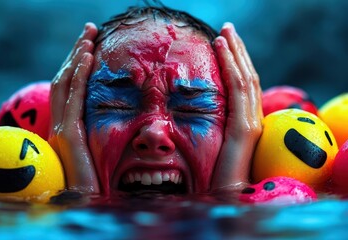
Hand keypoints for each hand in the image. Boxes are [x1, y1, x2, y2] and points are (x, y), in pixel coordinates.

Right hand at [48, 23, 99, 192]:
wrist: (87, 205)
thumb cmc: (99, 184)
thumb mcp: (100, 152)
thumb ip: (100, 132)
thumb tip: (121, 114)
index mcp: (67, 128)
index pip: (70, 88)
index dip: (78, 64)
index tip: (90, 45)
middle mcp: (60, 125)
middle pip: (65, 80)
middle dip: (76, 53)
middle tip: (89, 31)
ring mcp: (61, 130)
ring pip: (65, 84)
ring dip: (76, 57)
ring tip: (88, 36)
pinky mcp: (67, 136)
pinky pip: (72, 99)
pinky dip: (78, 76)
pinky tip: (87, 57)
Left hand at [211, 22, 262, 190]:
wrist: (223, 200)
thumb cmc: (212, 178)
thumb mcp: (210, 145)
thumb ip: (210, 127)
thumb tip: (194, 112)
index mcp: (243, 123)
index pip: (242, 86)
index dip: (235, 63)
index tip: (224, 44)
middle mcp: (251, 120)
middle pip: (246, 77)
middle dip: (237, 51)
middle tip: (228, 29)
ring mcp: (250, 123)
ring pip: (245, 78)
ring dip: (235, 52)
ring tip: (225, 32)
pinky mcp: (244, 128)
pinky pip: (238, 88)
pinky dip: (231, 65)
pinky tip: (222, 48)